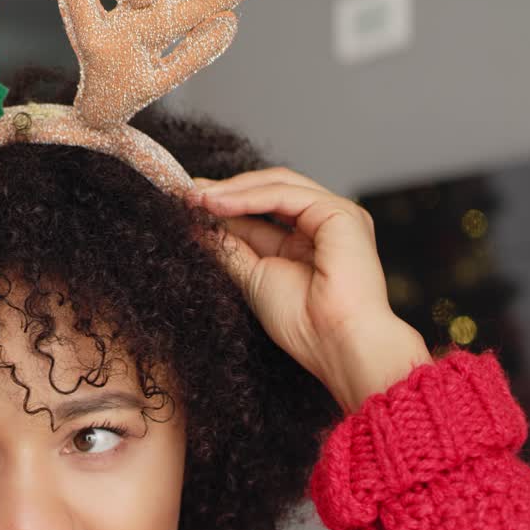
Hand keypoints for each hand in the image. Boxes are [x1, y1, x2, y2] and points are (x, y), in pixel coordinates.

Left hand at [191, 167, 431, 412]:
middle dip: (227, 189)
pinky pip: (286, 194)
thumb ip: (230, 248)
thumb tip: (198, 225)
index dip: (225, 203)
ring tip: (196, 198)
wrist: (335, 343)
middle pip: (270, 190)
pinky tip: (218, 204)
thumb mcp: (253, 277)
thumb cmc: (303, 324)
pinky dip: (248, 197)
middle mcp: (323, 223)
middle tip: (188, 192)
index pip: (262, 210)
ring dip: (232, 190)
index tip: (189, 202)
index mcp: (307, 240)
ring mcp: (335, 215)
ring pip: (277, 186)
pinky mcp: (341, 213)